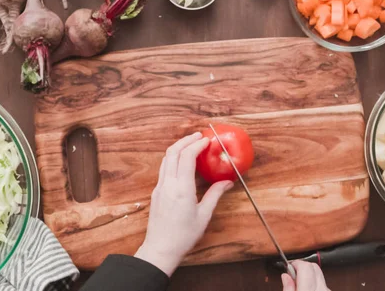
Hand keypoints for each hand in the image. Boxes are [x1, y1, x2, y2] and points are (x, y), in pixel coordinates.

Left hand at [135, 132, 233, 275]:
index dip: (197, 144)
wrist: (160, 249)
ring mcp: (160, 187)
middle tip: (199, 136)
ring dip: (178, 148)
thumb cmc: (183, 236)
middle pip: (173, 152)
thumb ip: (215, 195)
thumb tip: (228, 182)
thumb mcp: (204, 215)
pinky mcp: (156, 192)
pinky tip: (182, 162)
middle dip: (186, 140)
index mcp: (181, 189)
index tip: (207, 140)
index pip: (187, 157)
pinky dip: (173, 159)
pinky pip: (164, 169)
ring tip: (191, 145)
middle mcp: (168, 184)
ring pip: (166, 159)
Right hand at [282, 261, 329, 290]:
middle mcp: (321, 288)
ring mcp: (327, 290)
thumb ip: (287, 288)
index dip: (295, 263)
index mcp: (309, 289)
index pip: (305, 266)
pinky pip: (323, 282)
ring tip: (301, 284)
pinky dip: (315, 282)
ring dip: (309, 275)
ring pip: (319, 274)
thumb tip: (285, 276)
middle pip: (313, 266)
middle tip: (294, 276)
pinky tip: (309, 289)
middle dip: (302, 267)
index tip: (289, 267)